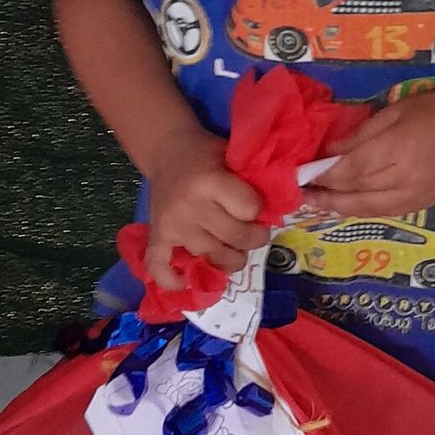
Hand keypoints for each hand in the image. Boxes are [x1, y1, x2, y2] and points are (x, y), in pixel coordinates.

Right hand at [145, 127, 267, 291]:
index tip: (257, 206)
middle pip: (235, 237)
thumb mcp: (233, 156)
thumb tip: (277, 211)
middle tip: (256, 233)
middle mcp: (189, 206)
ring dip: (231, 258)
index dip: (258, 210)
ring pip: (212, 256)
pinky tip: (185, 284)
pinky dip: (171, 280)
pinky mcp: (157, 236)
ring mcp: (172, 225)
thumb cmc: (206, 154)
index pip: (249, 210)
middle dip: (254, 238)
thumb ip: (253, 181)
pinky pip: (160, 266)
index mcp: (209, 181)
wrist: (167, 150)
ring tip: (235, 249)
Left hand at [307, 93, 434, 221]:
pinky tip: (344, 206)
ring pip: (368, 208)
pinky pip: (384, 213)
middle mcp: (406, 176)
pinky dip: (361, 211)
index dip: (325, 173)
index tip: (303, 172)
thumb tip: (331, 151)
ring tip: (316, 203)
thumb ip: (362, 134)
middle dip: (326, 193)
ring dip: (338, 207)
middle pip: (357, 190)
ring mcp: (415, 196)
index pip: (353, 167)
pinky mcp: (421, 206)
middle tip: (300, 191)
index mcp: (400, 147)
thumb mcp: (396, 112)